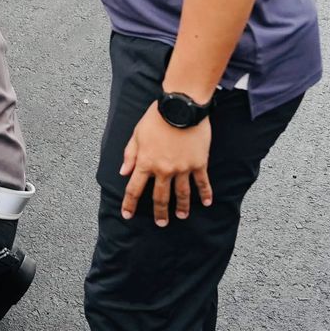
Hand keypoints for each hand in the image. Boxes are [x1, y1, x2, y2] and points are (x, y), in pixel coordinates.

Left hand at [120, 103, 213, 226]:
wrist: (181, 107)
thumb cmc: (156, 118)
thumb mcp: (137, 134)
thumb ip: (130, 155)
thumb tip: (123, 172)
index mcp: (146, 162)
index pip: (134, 189)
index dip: (129, 204)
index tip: (127, 215)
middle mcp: (164, 169)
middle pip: (160, 197)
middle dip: (159, 212)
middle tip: (161, 223)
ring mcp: (182, 168)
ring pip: (182, 194)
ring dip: (181, 207)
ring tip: (181, 216)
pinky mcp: (198, 163)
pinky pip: (202, 183)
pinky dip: (205, 194)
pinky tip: (206, 203)